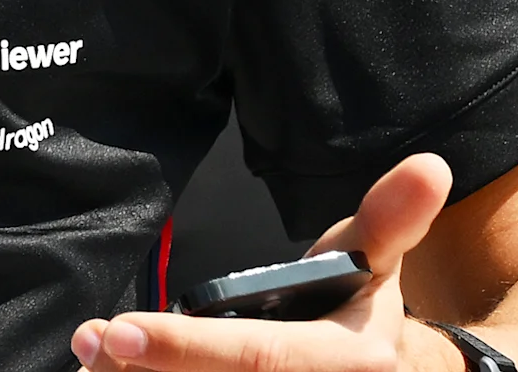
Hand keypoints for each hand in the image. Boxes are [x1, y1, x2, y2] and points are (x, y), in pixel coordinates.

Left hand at [75, 153, 455, 371]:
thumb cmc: (365, 314)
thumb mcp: (380, 261)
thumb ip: (390, 217)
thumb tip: (428, 166)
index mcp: (346, 361)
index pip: (255, 357)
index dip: (185, 346)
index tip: (120, 330)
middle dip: (143, 369)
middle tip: (89, 342)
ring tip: (95, 360)